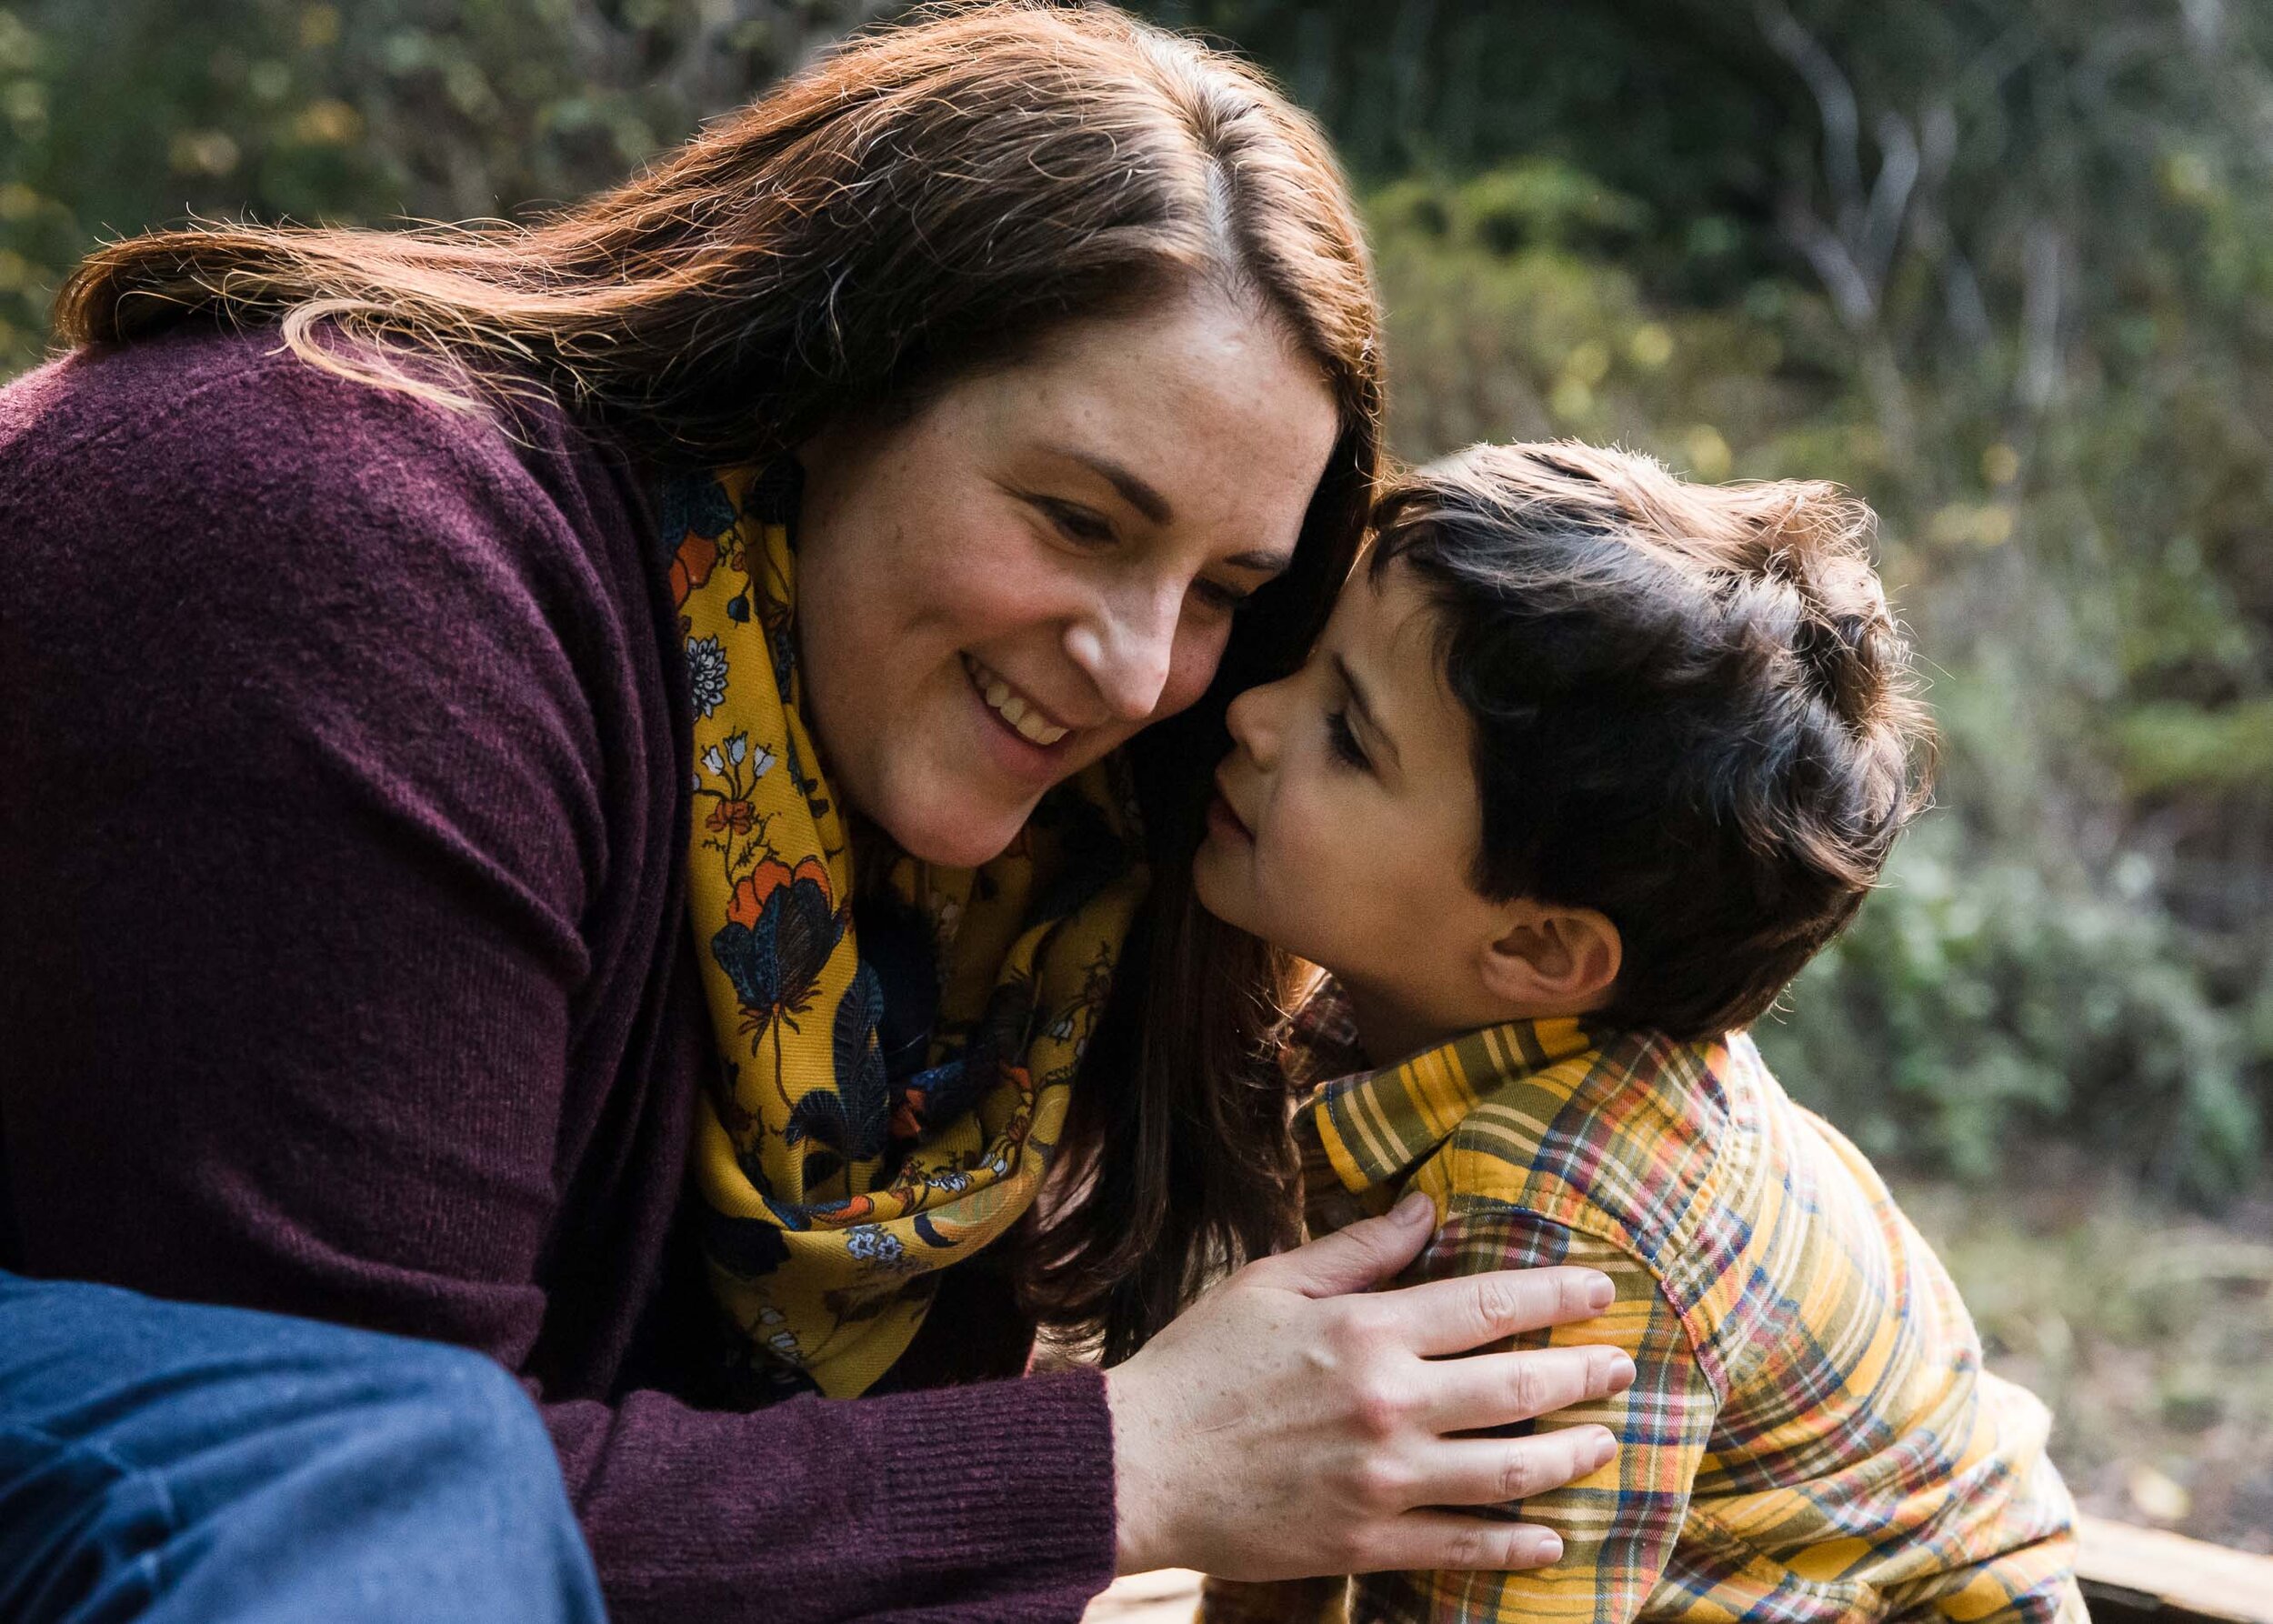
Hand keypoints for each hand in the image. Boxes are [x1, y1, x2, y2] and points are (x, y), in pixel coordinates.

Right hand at [1105, 1192, 1632, 1579]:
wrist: (1136, 1465)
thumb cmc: (1197, 1365)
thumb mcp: (1269, 1285)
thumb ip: (1356, 1251)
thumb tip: (1425, 1210)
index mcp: (1366, 1330)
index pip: (1490, 1307)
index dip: (1557, 1298)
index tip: (1601, 1292)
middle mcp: (1389, 1404)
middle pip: (1519, 1389)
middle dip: (1583, 1375)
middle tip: (1622, 1367)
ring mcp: (1383, 1480)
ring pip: (1510, 1471)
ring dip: (1571, 1456)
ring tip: (1605, 1443)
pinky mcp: (1366, 1541)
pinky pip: (1463, 1545)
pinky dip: (1517, 1542)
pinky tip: (1552, 1535)